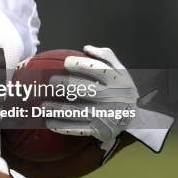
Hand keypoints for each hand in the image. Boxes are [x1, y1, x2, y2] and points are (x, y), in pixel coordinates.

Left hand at [44, 45, 173, 159]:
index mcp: (117, 80)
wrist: (134, 119)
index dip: (81, 64)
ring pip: (77, 111)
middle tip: (50, 81)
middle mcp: (111, 98)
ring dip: (58, 109)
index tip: (66, 62)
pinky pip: (78, 128)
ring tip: (43, 105)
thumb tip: (87, 48)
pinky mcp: (99, 130)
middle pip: (85, 89)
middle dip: (65, 85)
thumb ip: (106, 56)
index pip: (99, 70)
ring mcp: (104, 115)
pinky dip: (62, 126)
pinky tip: (49, 122)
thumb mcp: (121, 71)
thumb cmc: (121, 89)